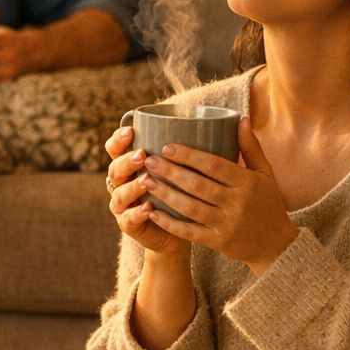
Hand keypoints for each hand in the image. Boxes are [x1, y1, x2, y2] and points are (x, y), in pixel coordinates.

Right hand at [104, 125, 187, 256]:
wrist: (183, 228)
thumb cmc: (187, 191)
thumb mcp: (188, 168)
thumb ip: (196, 149)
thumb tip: (234, 121)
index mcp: (130, 164)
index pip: (115, 147)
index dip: (118, 139)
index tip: (131, 130)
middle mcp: (122, 183)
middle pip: (115, 169)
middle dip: (127, 161)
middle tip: (143, 155)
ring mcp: (124, 205)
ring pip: (120, 195)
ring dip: (133, 187)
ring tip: (147, 181)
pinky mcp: (129, 225)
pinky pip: (129, 219)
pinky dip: (137, 214)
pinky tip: (149, 210)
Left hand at [140, 117, 297, 274]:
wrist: (276, 245)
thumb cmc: (268, 203)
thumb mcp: (265, 173)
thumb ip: (250, 147)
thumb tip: (240, 118)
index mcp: (248, 183)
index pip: (215, 165)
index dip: (189, 156)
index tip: (167, 147)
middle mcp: (237, 203)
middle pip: (198, 185)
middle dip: (171, 172)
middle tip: (149, 161)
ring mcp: (227, 225)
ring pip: (190, 208)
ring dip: (166, 194)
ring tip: (146, 181)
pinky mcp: (218, 243)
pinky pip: (189, 232)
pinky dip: (170, 223)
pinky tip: (153, 212)